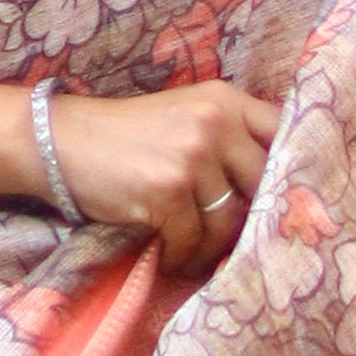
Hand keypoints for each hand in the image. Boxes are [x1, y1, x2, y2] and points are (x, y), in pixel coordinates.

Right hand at [43, 74, 280, 270]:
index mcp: (225, 99)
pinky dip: (184, 256)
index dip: (293, 171)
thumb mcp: (185, 115)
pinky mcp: (164, 191)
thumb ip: (230, 136)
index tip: (290, 202)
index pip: (284, 133)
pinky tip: (172, 257)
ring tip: (198, 255)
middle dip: (254, 220)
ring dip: (215, 248)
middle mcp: (213, 122)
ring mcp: (190, 156)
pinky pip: (192, 240)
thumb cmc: (128, 135)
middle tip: (241, 242)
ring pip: (228, 220)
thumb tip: (281, 188)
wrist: (62, 142)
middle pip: (264, 185)